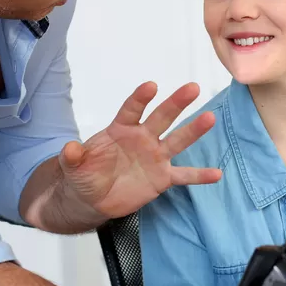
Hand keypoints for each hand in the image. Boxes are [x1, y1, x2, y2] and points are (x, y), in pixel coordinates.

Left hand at [58, 82, 220, 219]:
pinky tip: (217, 174)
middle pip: (162, 117)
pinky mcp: (162, 177)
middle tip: (192, 88)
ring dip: (194, 130)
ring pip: (177, 141)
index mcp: (121, 129)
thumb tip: (68, 149)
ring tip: (210, 119)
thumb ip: (72, 157)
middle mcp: (143, 138)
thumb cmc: (84, 175)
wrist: (93, 198)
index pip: (132, 110)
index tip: (151, 86)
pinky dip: (199, 175)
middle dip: (176, 103)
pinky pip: (184, 176)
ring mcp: (155, 157)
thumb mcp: (73, 167)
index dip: (140, 98)